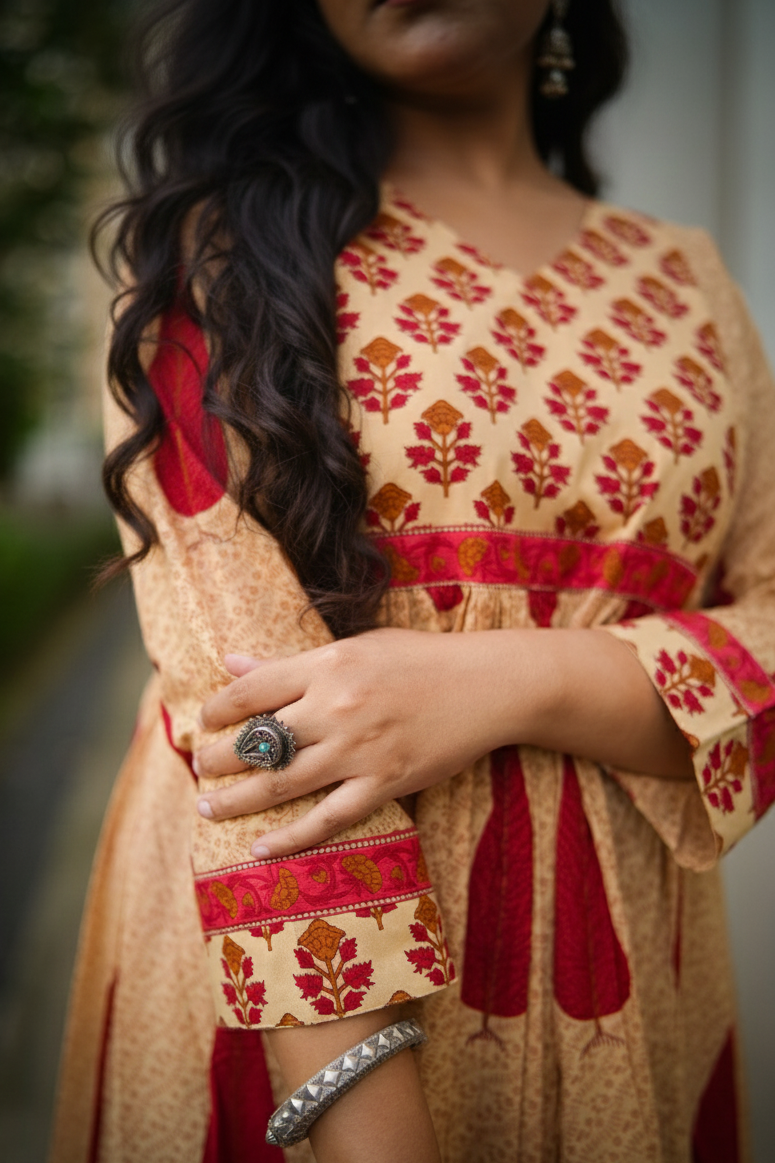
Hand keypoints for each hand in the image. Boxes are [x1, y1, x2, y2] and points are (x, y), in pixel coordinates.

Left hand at [194, 627, 525, 857]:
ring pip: (280, 784)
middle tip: (200, 769)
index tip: (204, 722)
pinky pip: (328, 819)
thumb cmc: (419, 659)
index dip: (217, 710)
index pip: (250, 691)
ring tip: (208, 808)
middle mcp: (335, 707)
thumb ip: (290, 661)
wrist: (486, 685)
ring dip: (237, 800)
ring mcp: (359, 750)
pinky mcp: (385, 784)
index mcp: (326, 665)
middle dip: (218, 759)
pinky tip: (260, 848)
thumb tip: (231, 662)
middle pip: (256, 742)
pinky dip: (290, 838)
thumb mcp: (353, 646)